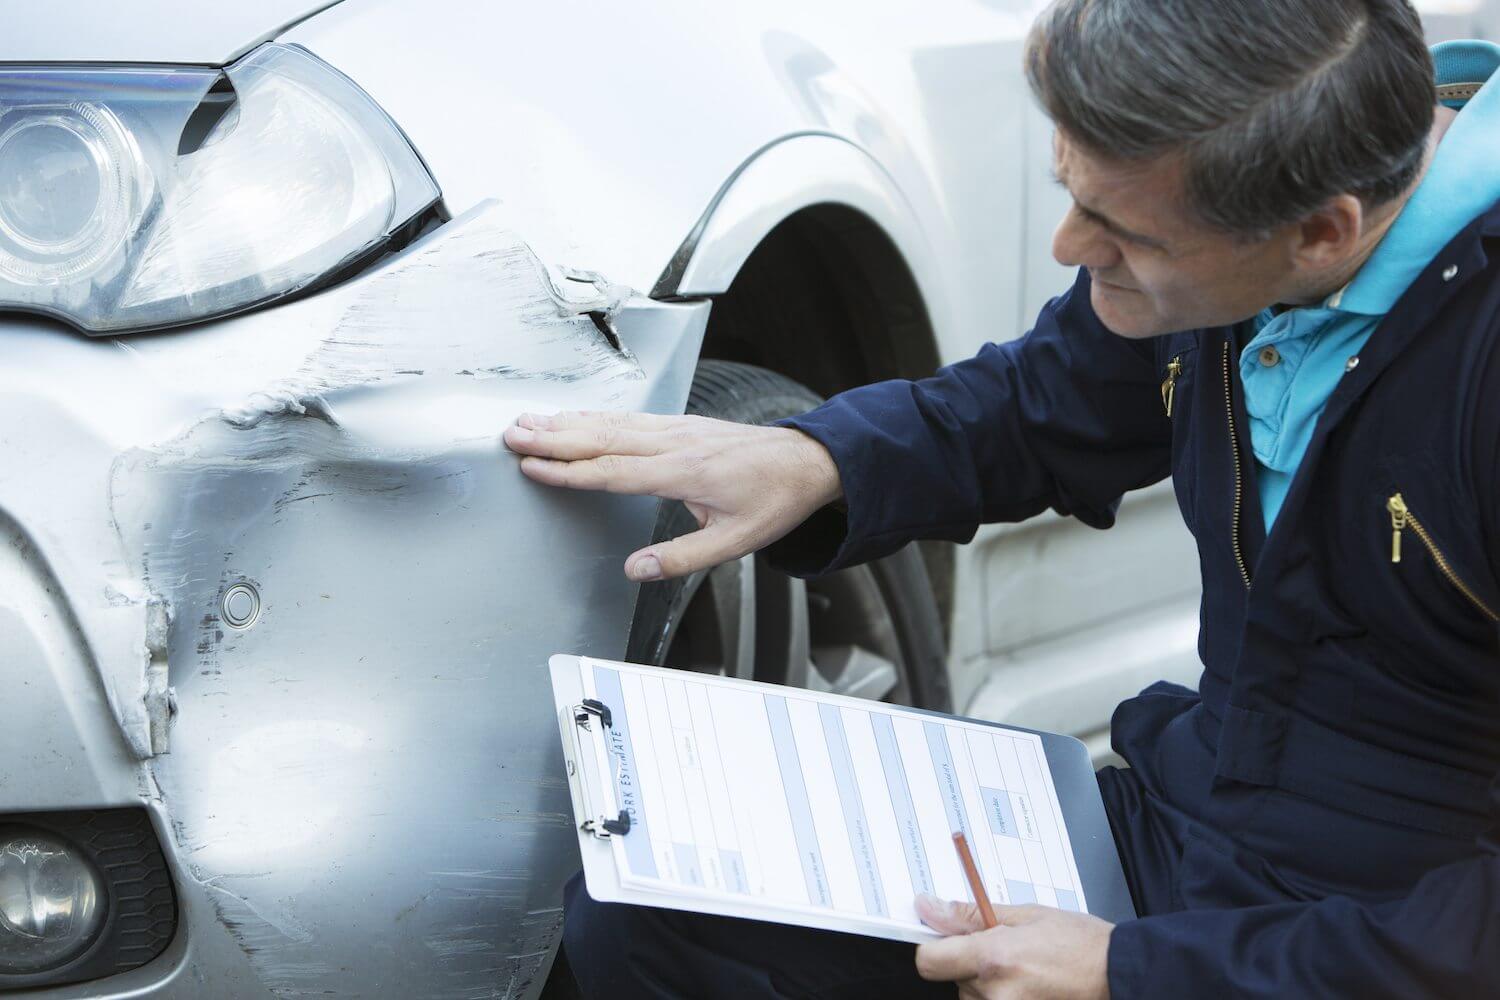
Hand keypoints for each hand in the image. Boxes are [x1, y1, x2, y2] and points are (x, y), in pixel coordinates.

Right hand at [501, 410, 842, 580]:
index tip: (533, 467)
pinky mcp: (681, 423)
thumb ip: (681, 558)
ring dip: (566, 421)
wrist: (807, 461)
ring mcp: (677, 428)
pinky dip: (594, 416)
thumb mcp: (734, 542)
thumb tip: (634, 570)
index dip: (569, 470)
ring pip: (611, 422)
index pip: (613, 471)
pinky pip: (628, 417)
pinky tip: (574, 416)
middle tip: (512, 435)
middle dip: (553, 437)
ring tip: (528, 421)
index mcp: (684, 472)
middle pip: (602, 438)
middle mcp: (675, 443)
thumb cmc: (774, 499)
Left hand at [914, 894, 1112, 999]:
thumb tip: (930, 908)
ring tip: (1024, 971)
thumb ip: (970, 914)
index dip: (934, 948)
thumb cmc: (1080, 944)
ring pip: (973, 997)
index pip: (929, 961)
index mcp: (994, 959)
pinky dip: (1001, 997)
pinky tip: (1029, 987)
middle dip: (972, 964)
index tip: (946, 941)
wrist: (1119, 974)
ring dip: (988, 985)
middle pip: (954, 980)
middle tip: (1008, 953)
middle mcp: (996, 994)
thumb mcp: (1024, 915)